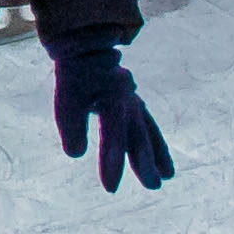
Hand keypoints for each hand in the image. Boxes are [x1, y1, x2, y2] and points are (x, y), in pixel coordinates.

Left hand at [50, 42, 173, 192]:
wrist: (85, 45)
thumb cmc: (74, 73)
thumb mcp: (65, 97)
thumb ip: (71, 124)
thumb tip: (76, 153)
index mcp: (110, 96)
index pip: (113, 133)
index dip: (112, 160)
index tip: (111, 187)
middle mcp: (127, 98)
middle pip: (138, 134)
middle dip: (144, 161)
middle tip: (153, 186)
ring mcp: (132, 99)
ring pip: (148, 130)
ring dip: (157, 154)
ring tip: (167, 177)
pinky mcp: (133, 101)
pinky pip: (148, 124)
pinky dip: (155, 142)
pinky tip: (162, 161)